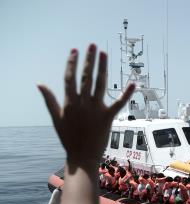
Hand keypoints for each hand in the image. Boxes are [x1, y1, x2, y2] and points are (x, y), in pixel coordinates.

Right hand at [38, 44, 134, 165]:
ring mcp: (95, 110)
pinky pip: (119, 103)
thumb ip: (50, 100)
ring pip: (100, 84)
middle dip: (89, 60)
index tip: (75, 50)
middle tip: (92, 45)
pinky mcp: (108, 117)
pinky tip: (133, 83)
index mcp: (69, 103)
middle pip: (86, 77)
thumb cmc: (69, 138)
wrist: (82, 157)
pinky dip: (126, 93)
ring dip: (102, 68)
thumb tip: (40, 84)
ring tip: (103, 54)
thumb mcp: (56, 118)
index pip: (70, 78)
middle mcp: (82, 103)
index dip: (72, 63)